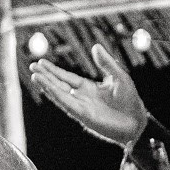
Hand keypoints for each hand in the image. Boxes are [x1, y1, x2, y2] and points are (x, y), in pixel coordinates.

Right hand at [28, 43, 148, 147]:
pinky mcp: (83, 115)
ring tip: (34, 75)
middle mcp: (82, 97)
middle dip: (46, 76)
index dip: (54, 71)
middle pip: (59, 84)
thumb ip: (106, 63)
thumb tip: (95, 47)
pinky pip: (66, 103)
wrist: (137, 122)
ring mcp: (81, 107)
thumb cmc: (130, 101)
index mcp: (89, 88)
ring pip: (59, 94)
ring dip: (47, 85)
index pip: (66, 77)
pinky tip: (46, 87)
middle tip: (32, 67)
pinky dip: (56, 95)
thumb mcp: (119, 76)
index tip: (41, 63)